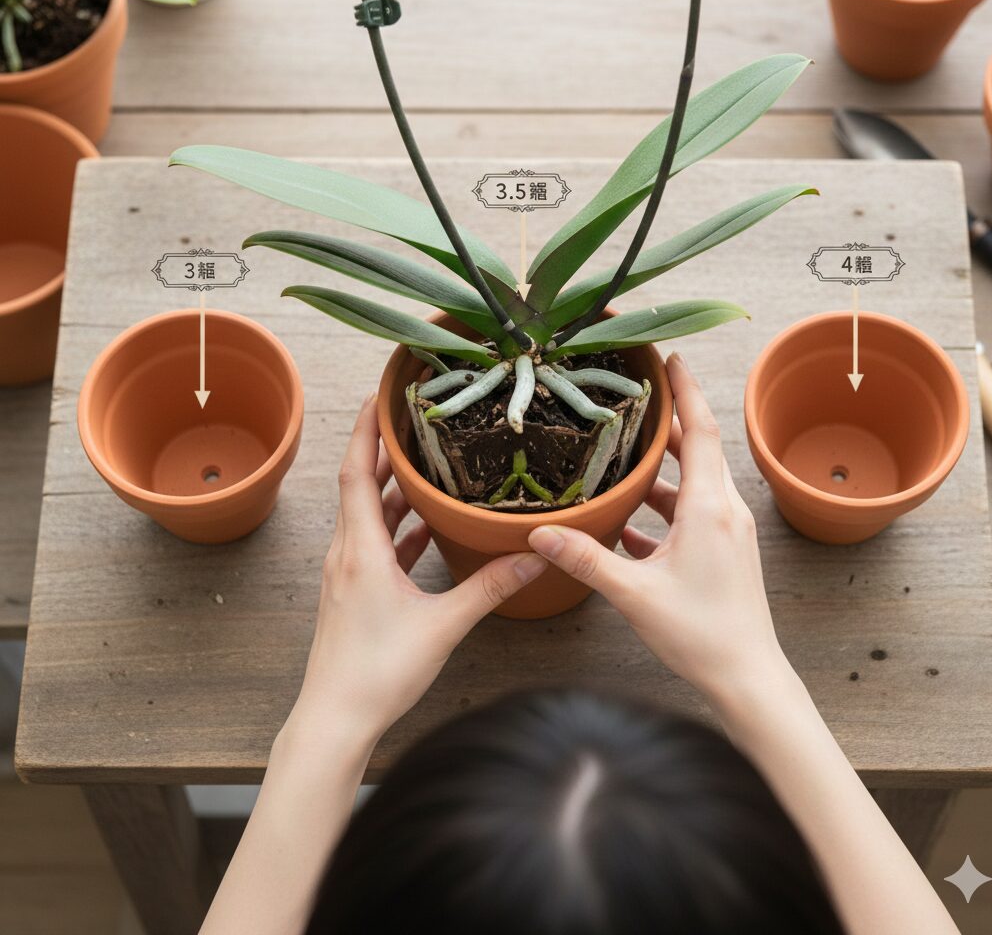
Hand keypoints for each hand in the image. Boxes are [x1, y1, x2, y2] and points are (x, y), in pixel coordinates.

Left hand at [289, 394, 545, 743]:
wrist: (335, 720)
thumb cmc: (377, 673)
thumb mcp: (443, 625)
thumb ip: (489, 587)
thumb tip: (532, 557)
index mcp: (360, 550)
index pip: (356, 472)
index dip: (365, 430)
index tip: (378, 396)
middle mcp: (346, 554)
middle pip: (359, 485)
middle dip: (382, 450)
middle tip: (410, 421)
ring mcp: (347, 574)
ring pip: (366, 515)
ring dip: (389, 488)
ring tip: (421, 465)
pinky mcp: (353, 594)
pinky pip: (373, 545)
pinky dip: (395, 528)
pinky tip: (421, 528)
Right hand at [528, 352, 784, 697]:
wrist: (748, 677)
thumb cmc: (701, 634)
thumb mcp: (635, 593)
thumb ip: (586, 558)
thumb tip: (539, 533)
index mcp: (708, 508)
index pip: (699, 431)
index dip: (685, 391)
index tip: (670, 359)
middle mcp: (724, 511)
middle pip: (696, 450)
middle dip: (668, 422)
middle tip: (635, 399)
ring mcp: (727, 533)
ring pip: (692, 483)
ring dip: (660, 470)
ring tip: (622, 458)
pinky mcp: (724, 552)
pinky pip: (691, 515)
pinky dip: (663, 508)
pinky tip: (629, 524)